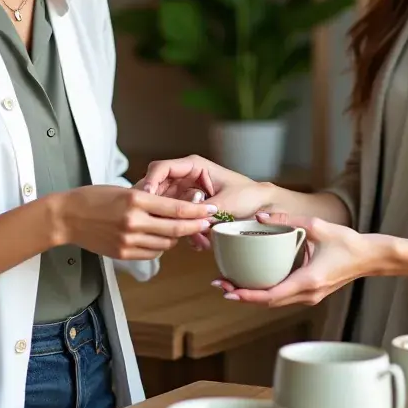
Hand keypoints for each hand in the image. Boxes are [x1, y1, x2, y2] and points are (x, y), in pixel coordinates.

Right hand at [52, 186, 215, 260]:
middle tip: (208, 223)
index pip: (175, 208)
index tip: (209, 209)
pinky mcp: (122, 254)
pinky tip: (161, 238)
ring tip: (182, 230)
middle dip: (195, 226)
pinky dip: (160, 247)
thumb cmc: (94, 198)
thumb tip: (173, 206)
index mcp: (135, 200)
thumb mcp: (123, 190)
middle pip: (174, 229)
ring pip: (165, 244)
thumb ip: (148, 198)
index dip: (196, 211)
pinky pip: (151, 253)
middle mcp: (133, 222)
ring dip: (176, 238)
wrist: (67, 217)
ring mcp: (128, 240)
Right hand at [138, 154, 275, 249]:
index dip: (150, 181)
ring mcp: (185, 193)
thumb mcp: (225, 202)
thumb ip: (203, 210)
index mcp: (194, 166)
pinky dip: (184, 230)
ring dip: (174, 223)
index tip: (146, 198)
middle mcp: (186, 178)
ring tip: (194, 238)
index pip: (162, 168)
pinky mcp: (188, 208)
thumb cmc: (247, 195)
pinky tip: (199, 241)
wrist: (261, 206)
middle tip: (162, 224)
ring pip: (166, 207)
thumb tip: (185, 220)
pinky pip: (177, 218)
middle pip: (158, 189)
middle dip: (161, 209)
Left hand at [213, 211, 383, 306]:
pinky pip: (284, 297)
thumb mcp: (318, 226)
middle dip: (243, 296)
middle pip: (269, 303)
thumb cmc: (347, 242)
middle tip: (221, 285)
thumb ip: (289, 220)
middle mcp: (307, 294)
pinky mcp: (311, 293)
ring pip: (275, 302)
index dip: (247, 295)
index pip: (271, 295)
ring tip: (231, 285)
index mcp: (308, 281)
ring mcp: (310, 297)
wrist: (370, 258)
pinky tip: (254, 282)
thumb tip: (260, 217)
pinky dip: (267, 293)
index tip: (228, 290)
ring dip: (253, 296)